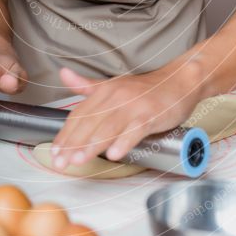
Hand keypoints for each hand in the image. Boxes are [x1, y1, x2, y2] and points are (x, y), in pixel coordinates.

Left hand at [50, 60, 204, 170]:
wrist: (179, 81)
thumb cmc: (146, 88)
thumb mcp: (113, 84)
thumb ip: (87, 85)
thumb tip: (62, 74)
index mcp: (105, 91)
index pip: (79, 114)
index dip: (66, 134)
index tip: (55, 152)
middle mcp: (116, 96)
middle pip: (90, 122)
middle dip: (73, 143)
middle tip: (61, 162)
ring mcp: (133, 105)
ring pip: (109, 126)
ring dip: (92, 145)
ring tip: (79, 160)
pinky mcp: (151, 114)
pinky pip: (135, 130)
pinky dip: (123, 142)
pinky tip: (113, 154)